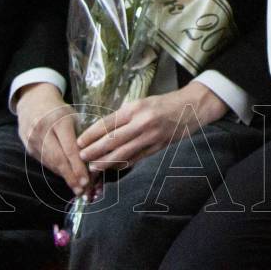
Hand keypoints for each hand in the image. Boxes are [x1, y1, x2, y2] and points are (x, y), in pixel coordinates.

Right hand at [16, 82, 90, 194]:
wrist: (34, 102)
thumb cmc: (60, 110)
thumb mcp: (74, 116)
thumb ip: (82, 136)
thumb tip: (95, 161)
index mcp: (58, 120)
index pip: (69, 148)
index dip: (78, 167)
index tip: (87, 181)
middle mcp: (43, 130)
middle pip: (58, 159)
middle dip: (72, 177)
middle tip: (83, 191)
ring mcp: (33, 140)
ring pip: (51, 164)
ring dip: (65, 177)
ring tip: (78, 189)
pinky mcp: (28, 147)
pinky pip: (45, 163)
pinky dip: (57, 171)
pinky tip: (67, 177)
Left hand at [77, 82, 227, 171]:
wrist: (190, 108)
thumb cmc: (163, 103)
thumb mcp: (142, 102)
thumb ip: (124, 115)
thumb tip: (103, 129)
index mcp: (135, 109)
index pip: (108, 123)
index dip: (91, 134)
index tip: (79, 142)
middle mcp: (141, 123)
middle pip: (112, 140)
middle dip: (94, 150)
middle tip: (81, 157)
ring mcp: (150, 137)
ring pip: (123, 153)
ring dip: (106, 161)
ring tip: (94, 166)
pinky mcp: (157, 148)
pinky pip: (136, 158)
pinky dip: (123, 164)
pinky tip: (113, 168)